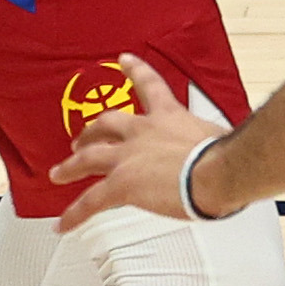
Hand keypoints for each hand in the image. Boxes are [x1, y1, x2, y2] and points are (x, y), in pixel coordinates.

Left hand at [51, 55, 232, 229]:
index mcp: (168, 117)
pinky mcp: (121, 185)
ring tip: (58, 174)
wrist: (219, 172)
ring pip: (87, 159)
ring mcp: (127, 158)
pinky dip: (74, 214)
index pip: (149, 85)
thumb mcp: (218, 136)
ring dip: (69, 167)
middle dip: (91, 132)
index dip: (135, 71)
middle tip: (81, 140)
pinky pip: (90, 202)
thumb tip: (223, 151)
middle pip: (106, 125)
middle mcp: (142, 132)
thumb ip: (209, 141)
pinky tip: (64, 224)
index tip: (124, 60)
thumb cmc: (225, 156)